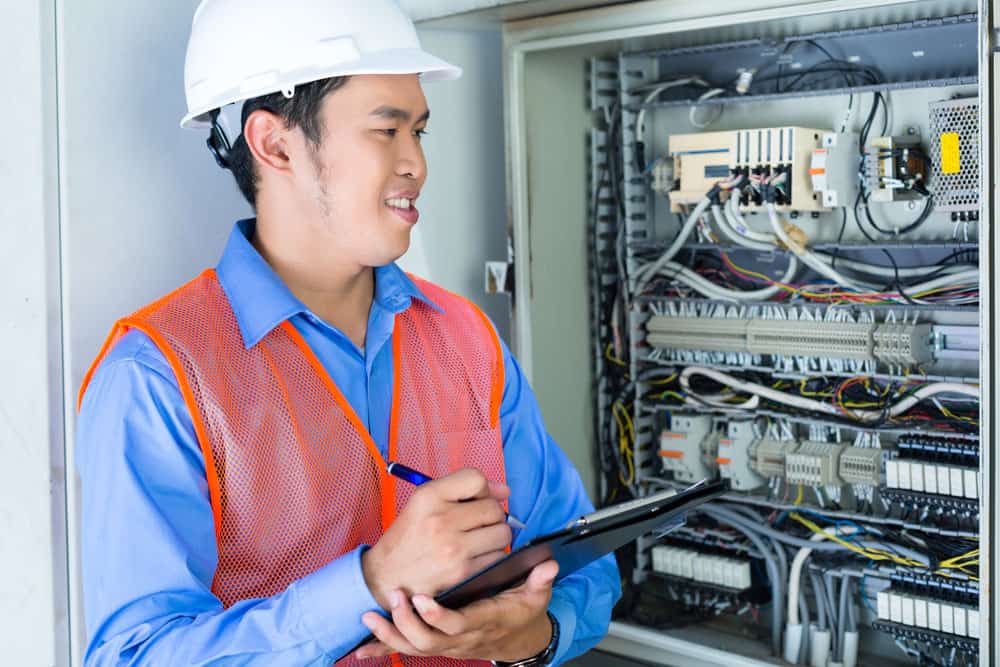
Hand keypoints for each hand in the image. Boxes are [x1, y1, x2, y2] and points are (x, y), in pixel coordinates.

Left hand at [355, 560, 558, 661]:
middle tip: (394, 597)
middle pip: (429, 642)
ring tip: (371, 614)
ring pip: (414, 648)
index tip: (421, 599)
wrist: (517, 640)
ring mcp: (447, 644)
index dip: (438, 616)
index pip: (458, 625)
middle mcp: (462, 638)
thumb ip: (539, 581)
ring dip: (390, 634)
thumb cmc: (522, 612)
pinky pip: (407, 649)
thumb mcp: (535, 596)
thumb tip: (548, 565)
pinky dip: (383, 647)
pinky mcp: (436, 644)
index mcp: (484, 622)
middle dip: (407, 623)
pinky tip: (363, 643)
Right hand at [362, 468, 511, 609]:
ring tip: (476, 540)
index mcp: (428, 496)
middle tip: (476, 524)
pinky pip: (498, 557)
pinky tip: (475, 557)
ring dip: (494, 537)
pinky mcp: (463, 572)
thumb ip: (462, 489)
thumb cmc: (409, 537)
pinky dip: (491, 556)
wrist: (387, 577)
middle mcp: (441, 519)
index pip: (476, 478)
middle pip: (494, 508)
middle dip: (491, 516)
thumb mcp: (424, 503)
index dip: (482, 489)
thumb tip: (504, 490)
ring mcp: (453, 548)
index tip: (476, 500)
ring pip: (502, 533)